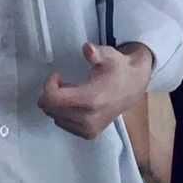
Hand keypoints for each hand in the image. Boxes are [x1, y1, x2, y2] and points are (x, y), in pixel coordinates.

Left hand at [37, 42, 153, 139]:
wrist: (132, 88)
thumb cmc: (118, 69)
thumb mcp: (109, 56)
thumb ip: (97, 53)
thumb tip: (87, 48)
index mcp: (91, 100)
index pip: (53, 99)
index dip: (49, 84)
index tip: (58, 75)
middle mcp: (88, 119)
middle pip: (50, 108)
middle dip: (52, 92)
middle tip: (65, 81)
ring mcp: (88, 129)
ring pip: (54, 116)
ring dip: (57, 103)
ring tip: (72, 91)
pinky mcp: (88, 134)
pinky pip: (62, 124)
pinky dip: (63, 112)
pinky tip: (75, 102)